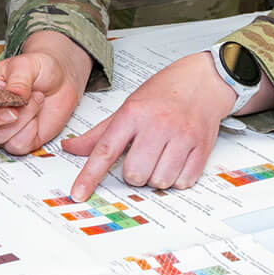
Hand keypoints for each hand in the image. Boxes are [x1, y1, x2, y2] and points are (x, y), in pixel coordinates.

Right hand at [0, 31, 90, 154]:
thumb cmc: (39, 68)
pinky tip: (36, 116)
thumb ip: (19, 79)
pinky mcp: (18, 139)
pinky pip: (16, 145)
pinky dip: (30, 132)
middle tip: (14, 109)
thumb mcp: (28, 64)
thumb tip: (13, 95)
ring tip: (36, 99)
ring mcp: (2, 126)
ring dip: (21, 119)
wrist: (62, 80)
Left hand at [61, 51, 235, 200]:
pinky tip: (177, 159)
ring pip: (159, 182)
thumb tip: (70, 147)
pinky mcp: (202, 148)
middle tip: (142, 156)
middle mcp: (157, 124)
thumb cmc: (163, 93)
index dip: (90, 175)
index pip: (106, 150)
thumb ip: (100, 133)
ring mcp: (181, 136)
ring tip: (162, 155)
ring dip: (157, 176)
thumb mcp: (128, 106)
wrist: (203, 81)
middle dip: (134, 173)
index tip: (79, 193)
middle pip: (134, 174)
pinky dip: (177, 178)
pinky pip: (183, 182)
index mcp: (133, 113)